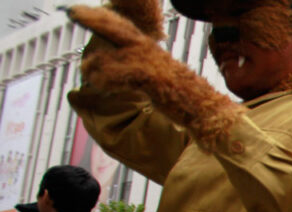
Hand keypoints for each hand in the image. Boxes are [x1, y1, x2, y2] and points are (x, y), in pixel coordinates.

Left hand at [67, 4, 240, 150]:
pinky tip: (103, 86)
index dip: (110, 22)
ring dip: (96, 67)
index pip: (130, 32)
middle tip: (74, 12)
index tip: (89, 14)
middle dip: (95, 19)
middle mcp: (156, 56)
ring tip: (92, 75)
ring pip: (113, 56)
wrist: (217, 119)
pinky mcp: (154, 79)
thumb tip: (135, 81)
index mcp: (158, 57)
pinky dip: (107, 79)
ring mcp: (155, 66)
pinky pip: (121, 73)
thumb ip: (149, 82)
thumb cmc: (198, 110)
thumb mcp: (168, 90)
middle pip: (120, 30)